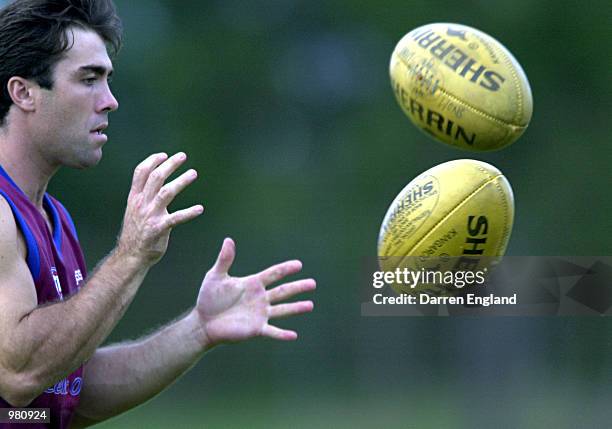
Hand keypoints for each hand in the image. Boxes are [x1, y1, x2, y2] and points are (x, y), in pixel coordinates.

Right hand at [117, 152, 202, 264]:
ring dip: (181, 181)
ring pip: (166, 192)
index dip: (152, 161)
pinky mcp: (159, 228)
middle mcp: (141, 203)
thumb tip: (154, 182)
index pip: (140, 172)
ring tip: (194, 173)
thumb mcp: (134, 210)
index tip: (164, 155)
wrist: (130, 255)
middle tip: (183, 156)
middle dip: (170, 164)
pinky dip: (189, 213)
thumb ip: (143, 196)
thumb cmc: (136, 232)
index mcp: (134, 198)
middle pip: (155, 177)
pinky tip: (200, 209)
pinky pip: (176, 218)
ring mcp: (150, 215)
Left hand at [195, 238, 314, 346]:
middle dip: (298, 287)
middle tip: (313, 283)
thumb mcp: (215, 276)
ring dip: (296, 308)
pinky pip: (272, 331)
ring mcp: (260, 314)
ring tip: (310, 305)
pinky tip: (294, 335)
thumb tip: (228, 239)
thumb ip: (225, 260)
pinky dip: (282, 334)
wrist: (203, 322)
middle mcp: (260, 298)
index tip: (299, 265)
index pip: (273, 274)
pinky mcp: (256, 329)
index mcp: (253, 284)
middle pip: (283, 291)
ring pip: (282, 310)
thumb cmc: (208, 298)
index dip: (285, 269)